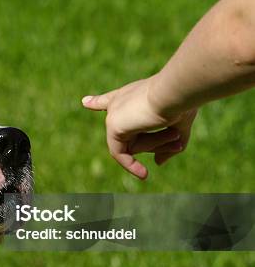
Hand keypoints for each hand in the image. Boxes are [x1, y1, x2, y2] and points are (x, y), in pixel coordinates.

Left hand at [82, 76, 197, 178]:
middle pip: (135, 137)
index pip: (111, 100)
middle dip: (159, 142)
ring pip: (133, 145)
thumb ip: (167, 144)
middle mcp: (119, 103)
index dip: (98, 102)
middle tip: (177, 139)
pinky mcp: (113, 126)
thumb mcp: (178, 125)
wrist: (176, 92)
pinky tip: (143, 174)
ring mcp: (114, 114)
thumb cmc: (180, 102)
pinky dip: (132, 165)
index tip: (85, 102)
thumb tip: (157, 163)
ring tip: (172, 132)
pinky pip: (121, 153)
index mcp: (132, 95)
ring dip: (157, 144)